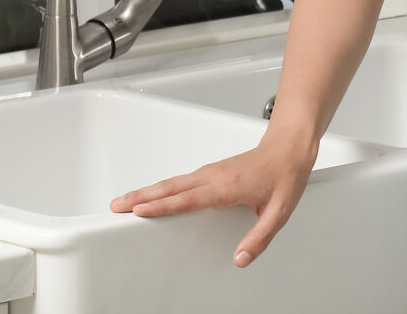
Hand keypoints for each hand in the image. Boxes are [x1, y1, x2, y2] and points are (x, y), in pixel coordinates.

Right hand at [108, 133, 316, 268]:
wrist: (290, 147)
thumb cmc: (285, 175)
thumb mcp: (280, 212)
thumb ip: (259, 238)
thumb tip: (241, 259)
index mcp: (227, 187)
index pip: (188, 199)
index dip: (162, 205)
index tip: (140, 210)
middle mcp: (214, 176)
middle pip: (171, 187)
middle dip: (141, 196)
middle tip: (116, 206)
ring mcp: (211, 172)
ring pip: (173, 182)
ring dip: (147, 191)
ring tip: (125, 201)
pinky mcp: (212, 171)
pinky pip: (181, 181)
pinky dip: (162, 187)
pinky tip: (154, 194)